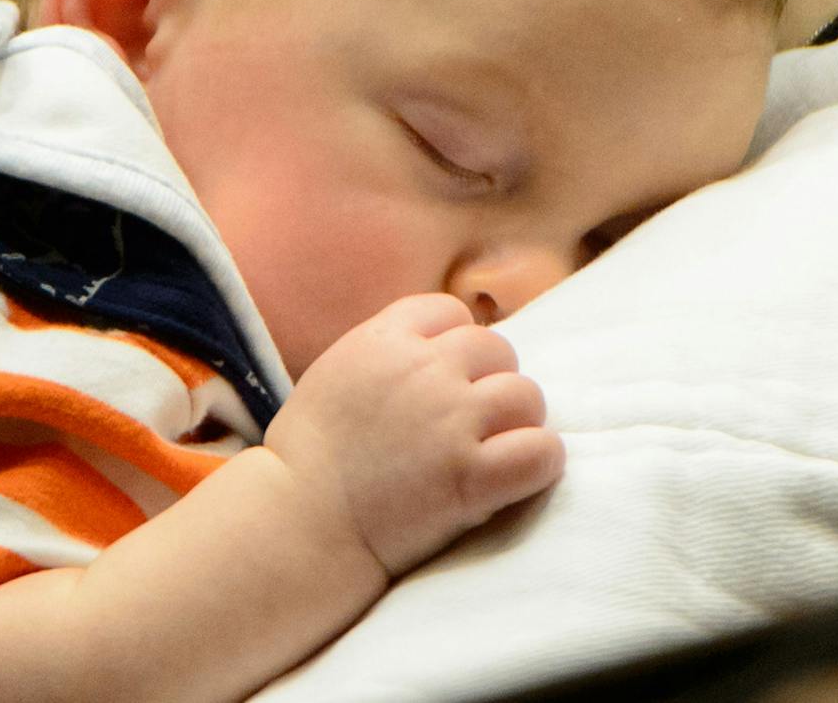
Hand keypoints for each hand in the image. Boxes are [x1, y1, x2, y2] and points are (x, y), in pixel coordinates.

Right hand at [262, 292, 563, 576]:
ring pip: (526, 396)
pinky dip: (538, 463)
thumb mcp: (336, 375)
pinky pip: (541, 451)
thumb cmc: (307, 460)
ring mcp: (450, 420)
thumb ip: (385, 353)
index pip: (450, 311)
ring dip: (517, 423)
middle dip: (489, 383)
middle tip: (472, 424)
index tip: (444, 381)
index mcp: (381, 340)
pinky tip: (516, 477)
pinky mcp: (471, 475)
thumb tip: (437, 348)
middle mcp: (421, 369)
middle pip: (496, 349)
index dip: (454, 344)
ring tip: (494, 451)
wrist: (296, 525)